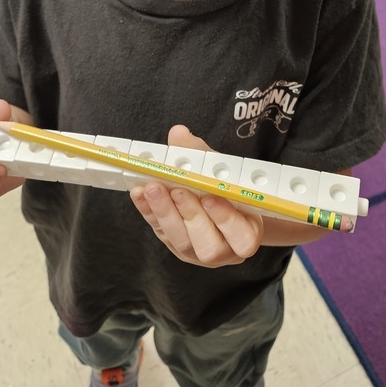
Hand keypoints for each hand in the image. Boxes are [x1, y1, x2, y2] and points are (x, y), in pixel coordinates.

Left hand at [130, 125, 263, 265]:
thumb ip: (201, 153)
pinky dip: (149, 212)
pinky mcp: (176, 246)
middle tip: (177, 191)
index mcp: (247, 232)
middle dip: (191, 215)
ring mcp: (198, 252)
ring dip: (166, 214)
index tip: (210, 197)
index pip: (243, 238)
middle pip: (209, 247)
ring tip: (153, 189)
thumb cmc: (226, 185)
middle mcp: (224, 249)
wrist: (218, 202)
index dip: (226, 220)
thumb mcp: (220, 168)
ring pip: (183, 244)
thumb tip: (178, 133)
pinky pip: (161, 234)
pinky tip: (139, 193)